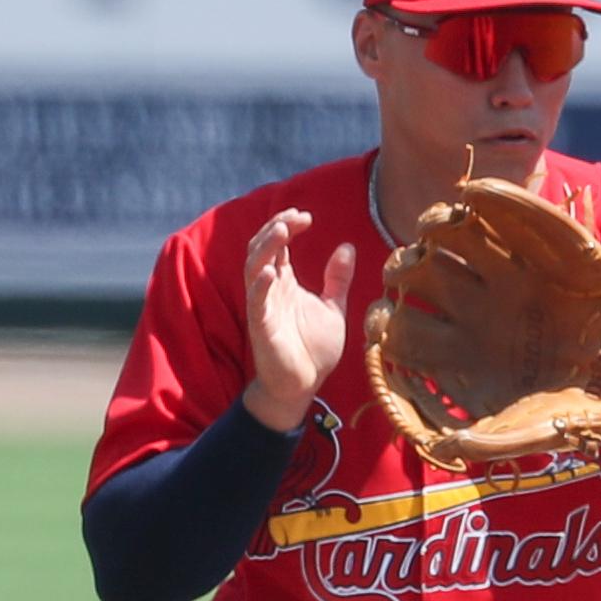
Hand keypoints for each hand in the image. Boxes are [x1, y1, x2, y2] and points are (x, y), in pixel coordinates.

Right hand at [241, 210, 357, 432]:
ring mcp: (263, 306)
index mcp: (285, 282)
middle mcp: (270, 289)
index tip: (307, 216)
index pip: (278, 244)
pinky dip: (261, 285)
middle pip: (261, 248)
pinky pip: (256, 302)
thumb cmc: (314, 349)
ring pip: (253, 268)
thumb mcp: (333, 307)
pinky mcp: (261, 327)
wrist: (304, 385)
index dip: (287, 224)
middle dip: (275, 228)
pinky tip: (271, 271)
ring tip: (281, 230)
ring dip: (265, 247)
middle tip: (294, 216)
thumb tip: (347, 246)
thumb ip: (337, 279)